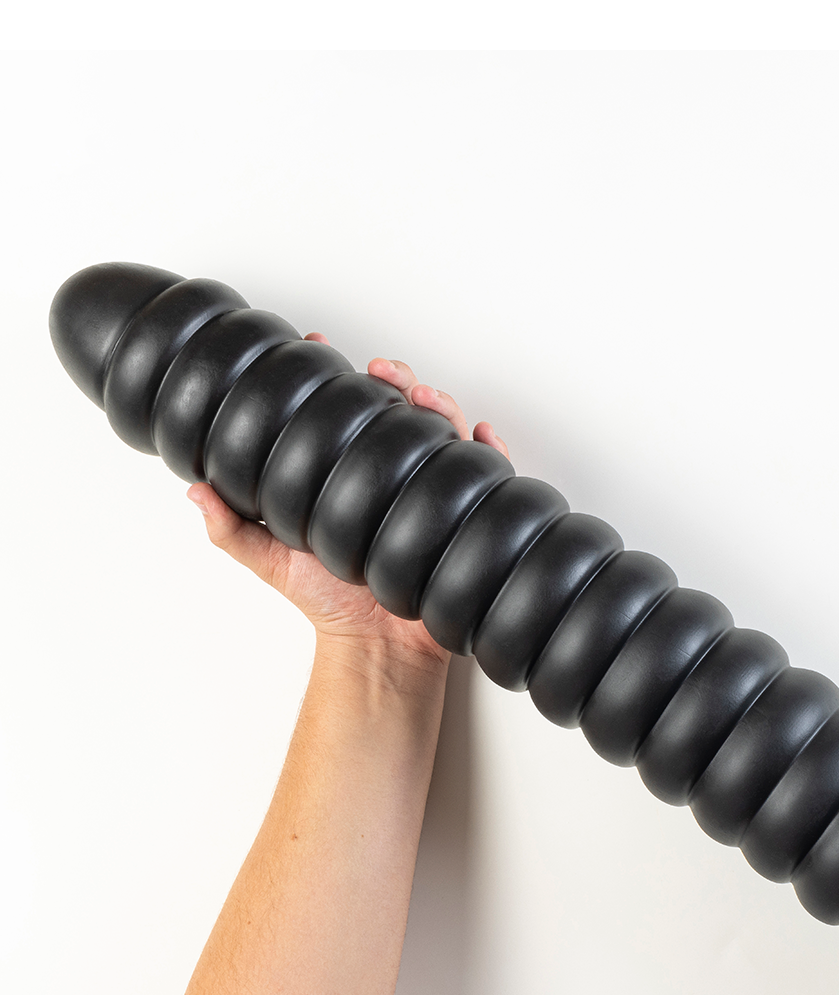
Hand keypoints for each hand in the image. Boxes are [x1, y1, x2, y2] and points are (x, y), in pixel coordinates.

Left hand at [186, 334, 509, 666]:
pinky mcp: (463, 515)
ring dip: (439, 405)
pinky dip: (489, 453)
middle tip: (381, 371)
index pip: (342, 412)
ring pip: (442, 432)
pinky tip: (480, 437)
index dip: (332, 377)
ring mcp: (428, 491)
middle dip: (395, 379)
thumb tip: (193, 491)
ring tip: (424, 397)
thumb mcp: (269, 558)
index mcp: (348, 472)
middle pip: (399, 409)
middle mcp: (390, 474)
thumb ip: (230, 526)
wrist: (377, 646)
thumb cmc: (329, 603)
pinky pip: (486, 478)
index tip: (316, 349)